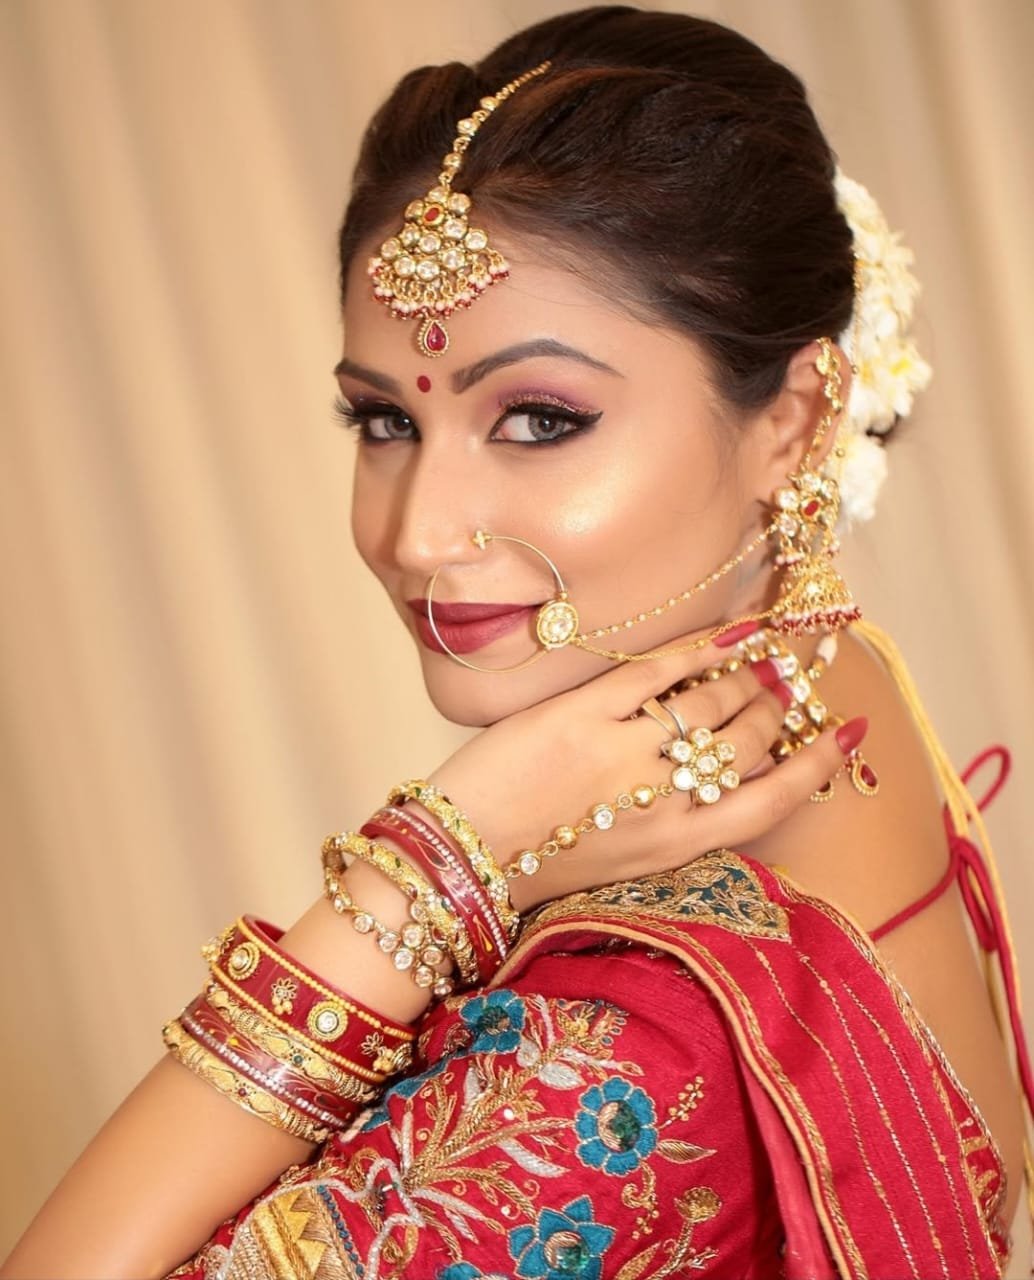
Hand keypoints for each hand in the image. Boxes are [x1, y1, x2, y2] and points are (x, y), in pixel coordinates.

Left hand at [429, 633, 862, 911]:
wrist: (466, 852)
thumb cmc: (545, 860)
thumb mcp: (628, 859)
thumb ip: (680, 820)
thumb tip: (726, 771)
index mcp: (680, 844)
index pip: (775, 798)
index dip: (818, 762)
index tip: (847, 731)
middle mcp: (666, 799)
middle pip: (750, 741)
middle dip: (774, 707)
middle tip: (784, 682)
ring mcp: (628, 752)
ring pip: (713, 701)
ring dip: (743, 674)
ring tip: (755, 659)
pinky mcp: (587, 713)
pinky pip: (660, 672)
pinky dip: (698, 648)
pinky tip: (722, 635)